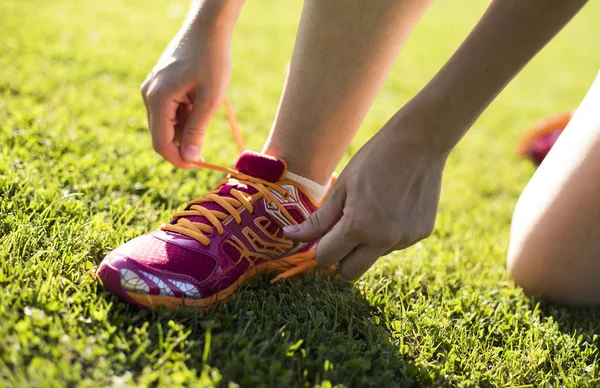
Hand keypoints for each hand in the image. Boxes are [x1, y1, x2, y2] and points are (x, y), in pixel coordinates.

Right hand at [141, 22, 231, 166]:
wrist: (207, 29)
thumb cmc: (212, 60)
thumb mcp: (209, 99)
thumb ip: (197, 129)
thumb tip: (189, 157)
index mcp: (158, 99)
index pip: (161, 143)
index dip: (178, 159)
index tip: (199, 165)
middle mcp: (149, 95)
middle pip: (161, 135)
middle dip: (182, 145)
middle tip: (206, 148)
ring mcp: (152, 90)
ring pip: (166, 124)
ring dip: (185, 129)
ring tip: (205, 110)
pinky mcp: (159, 86)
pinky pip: (168, 111)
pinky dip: (184, 116)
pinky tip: (199, 102)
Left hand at [284, 109, 447, 279]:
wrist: (420, 142)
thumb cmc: (374, 160)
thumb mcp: (341, 188)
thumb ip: (318, 220)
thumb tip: (290, 237)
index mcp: (358, 226)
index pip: (326, 258)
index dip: (320, 249)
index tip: (322, 236)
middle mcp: (384, 240)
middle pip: (350, 273)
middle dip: (341, 259)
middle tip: (342, 234)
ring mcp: (405, 239)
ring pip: (374, 256)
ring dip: (368, 243)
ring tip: (374, 207)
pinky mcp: (421, 233)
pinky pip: (396, 244)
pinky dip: (389, 233)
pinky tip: (394, 206)